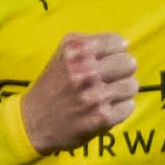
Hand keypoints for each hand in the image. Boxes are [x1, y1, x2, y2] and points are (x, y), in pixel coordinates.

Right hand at [21, 33, 136, 151]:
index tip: (105, 62)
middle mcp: (85, 70)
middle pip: (129, 62)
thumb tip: (126, 44)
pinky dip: (120, 109)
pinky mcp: (103, 117)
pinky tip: (104, 109)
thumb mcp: (63, 54)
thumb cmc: (52, 85)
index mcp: (76, 50)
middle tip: (108, 80)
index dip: (114, 52)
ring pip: (132, 85)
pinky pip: (129, 106)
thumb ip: (92, 44)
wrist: (32, 122)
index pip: (118, 42)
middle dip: (121, 71)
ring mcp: (95, 95)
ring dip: (122, 92)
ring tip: (106, 95)